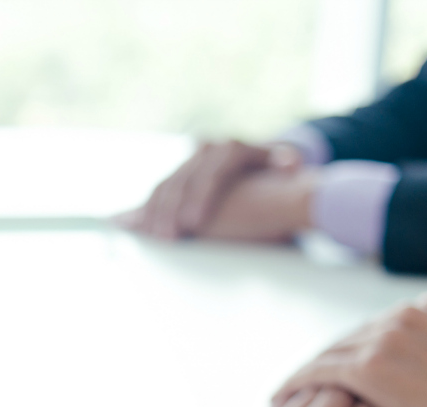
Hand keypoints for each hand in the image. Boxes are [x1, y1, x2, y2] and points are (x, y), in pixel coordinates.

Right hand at [116, 140, 304, 239]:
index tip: (195, 223)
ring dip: (156, 214)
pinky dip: (147, 208)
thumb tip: (291, 165)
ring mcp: (188, 160)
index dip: (200, 199)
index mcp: (231, 148)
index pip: (211, 174)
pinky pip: (158, 190)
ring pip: (166, 186)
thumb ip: (284, 164)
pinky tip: (135, 225)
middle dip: (173, 212)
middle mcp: (206, 149)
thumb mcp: (281, 164)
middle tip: (170, 238)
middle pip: (183, 182)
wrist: (257, 159)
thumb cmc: (272, 171)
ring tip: (156, 239)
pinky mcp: (177, 171)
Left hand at [262, 291, 426, 406]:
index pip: (376, 328)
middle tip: (294, 388)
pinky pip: (317, 375)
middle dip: (319, 367)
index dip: (351, 349)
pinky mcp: (369, 369)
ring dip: (300, 385)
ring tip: (280, 404)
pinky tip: (278, 402)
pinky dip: (294, 387)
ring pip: (327, 358)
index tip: (334, 366)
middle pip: (347, 341)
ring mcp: (384, 339)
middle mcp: (403, 316)